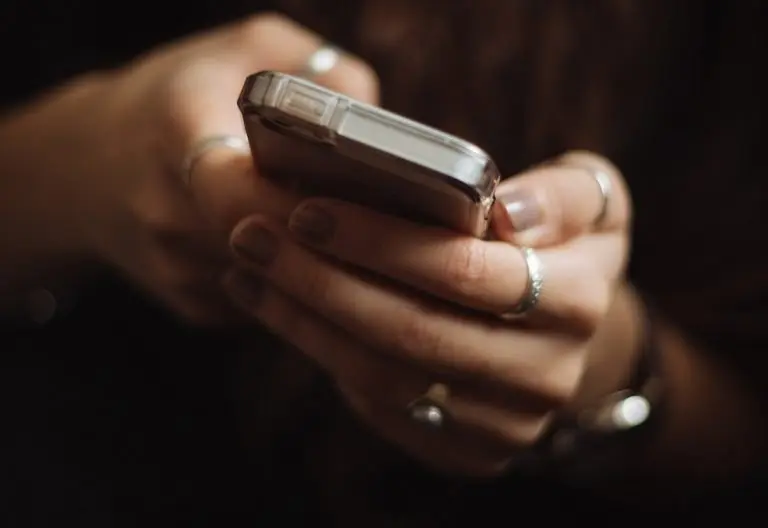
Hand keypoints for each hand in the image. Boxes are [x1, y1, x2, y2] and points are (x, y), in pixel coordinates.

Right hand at [22, 13, 376, 323]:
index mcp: (178, 134)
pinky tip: (308, 251)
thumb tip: (380, 132)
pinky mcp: (193, 305)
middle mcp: (168, 212)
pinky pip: (265, 302)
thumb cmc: (179, 99)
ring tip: (356, 235)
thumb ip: (321, 72)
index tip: (355, 198)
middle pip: (271, 247)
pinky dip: (297, 282)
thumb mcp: (248, 49)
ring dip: (321, 264)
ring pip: (278, 283)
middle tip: (383, 224)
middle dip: (331, 239)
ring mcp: (178, 270)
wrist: (89, 166)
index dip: (303, 203)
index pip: (241, 189)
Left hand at [223, 151, 631, 475]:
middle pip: (414, 332)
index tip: (308, 209)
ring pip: (385, 376)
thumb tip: (506, 213)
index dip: (382, 243)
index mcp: (579, 300)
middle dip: (322, 281)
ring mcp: (505, 424)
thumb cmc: (561, 248)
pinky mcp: (466, 451)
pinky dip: (318, 352)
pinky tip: (276, 306)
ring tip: (249, 267)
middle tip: (253, 235)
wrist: (564, 335)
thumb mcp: (590, 201)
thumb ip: (562, 195)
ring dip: (305, 319)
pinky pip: (379, 406)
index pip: (467, 272)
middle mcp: (547, 373)